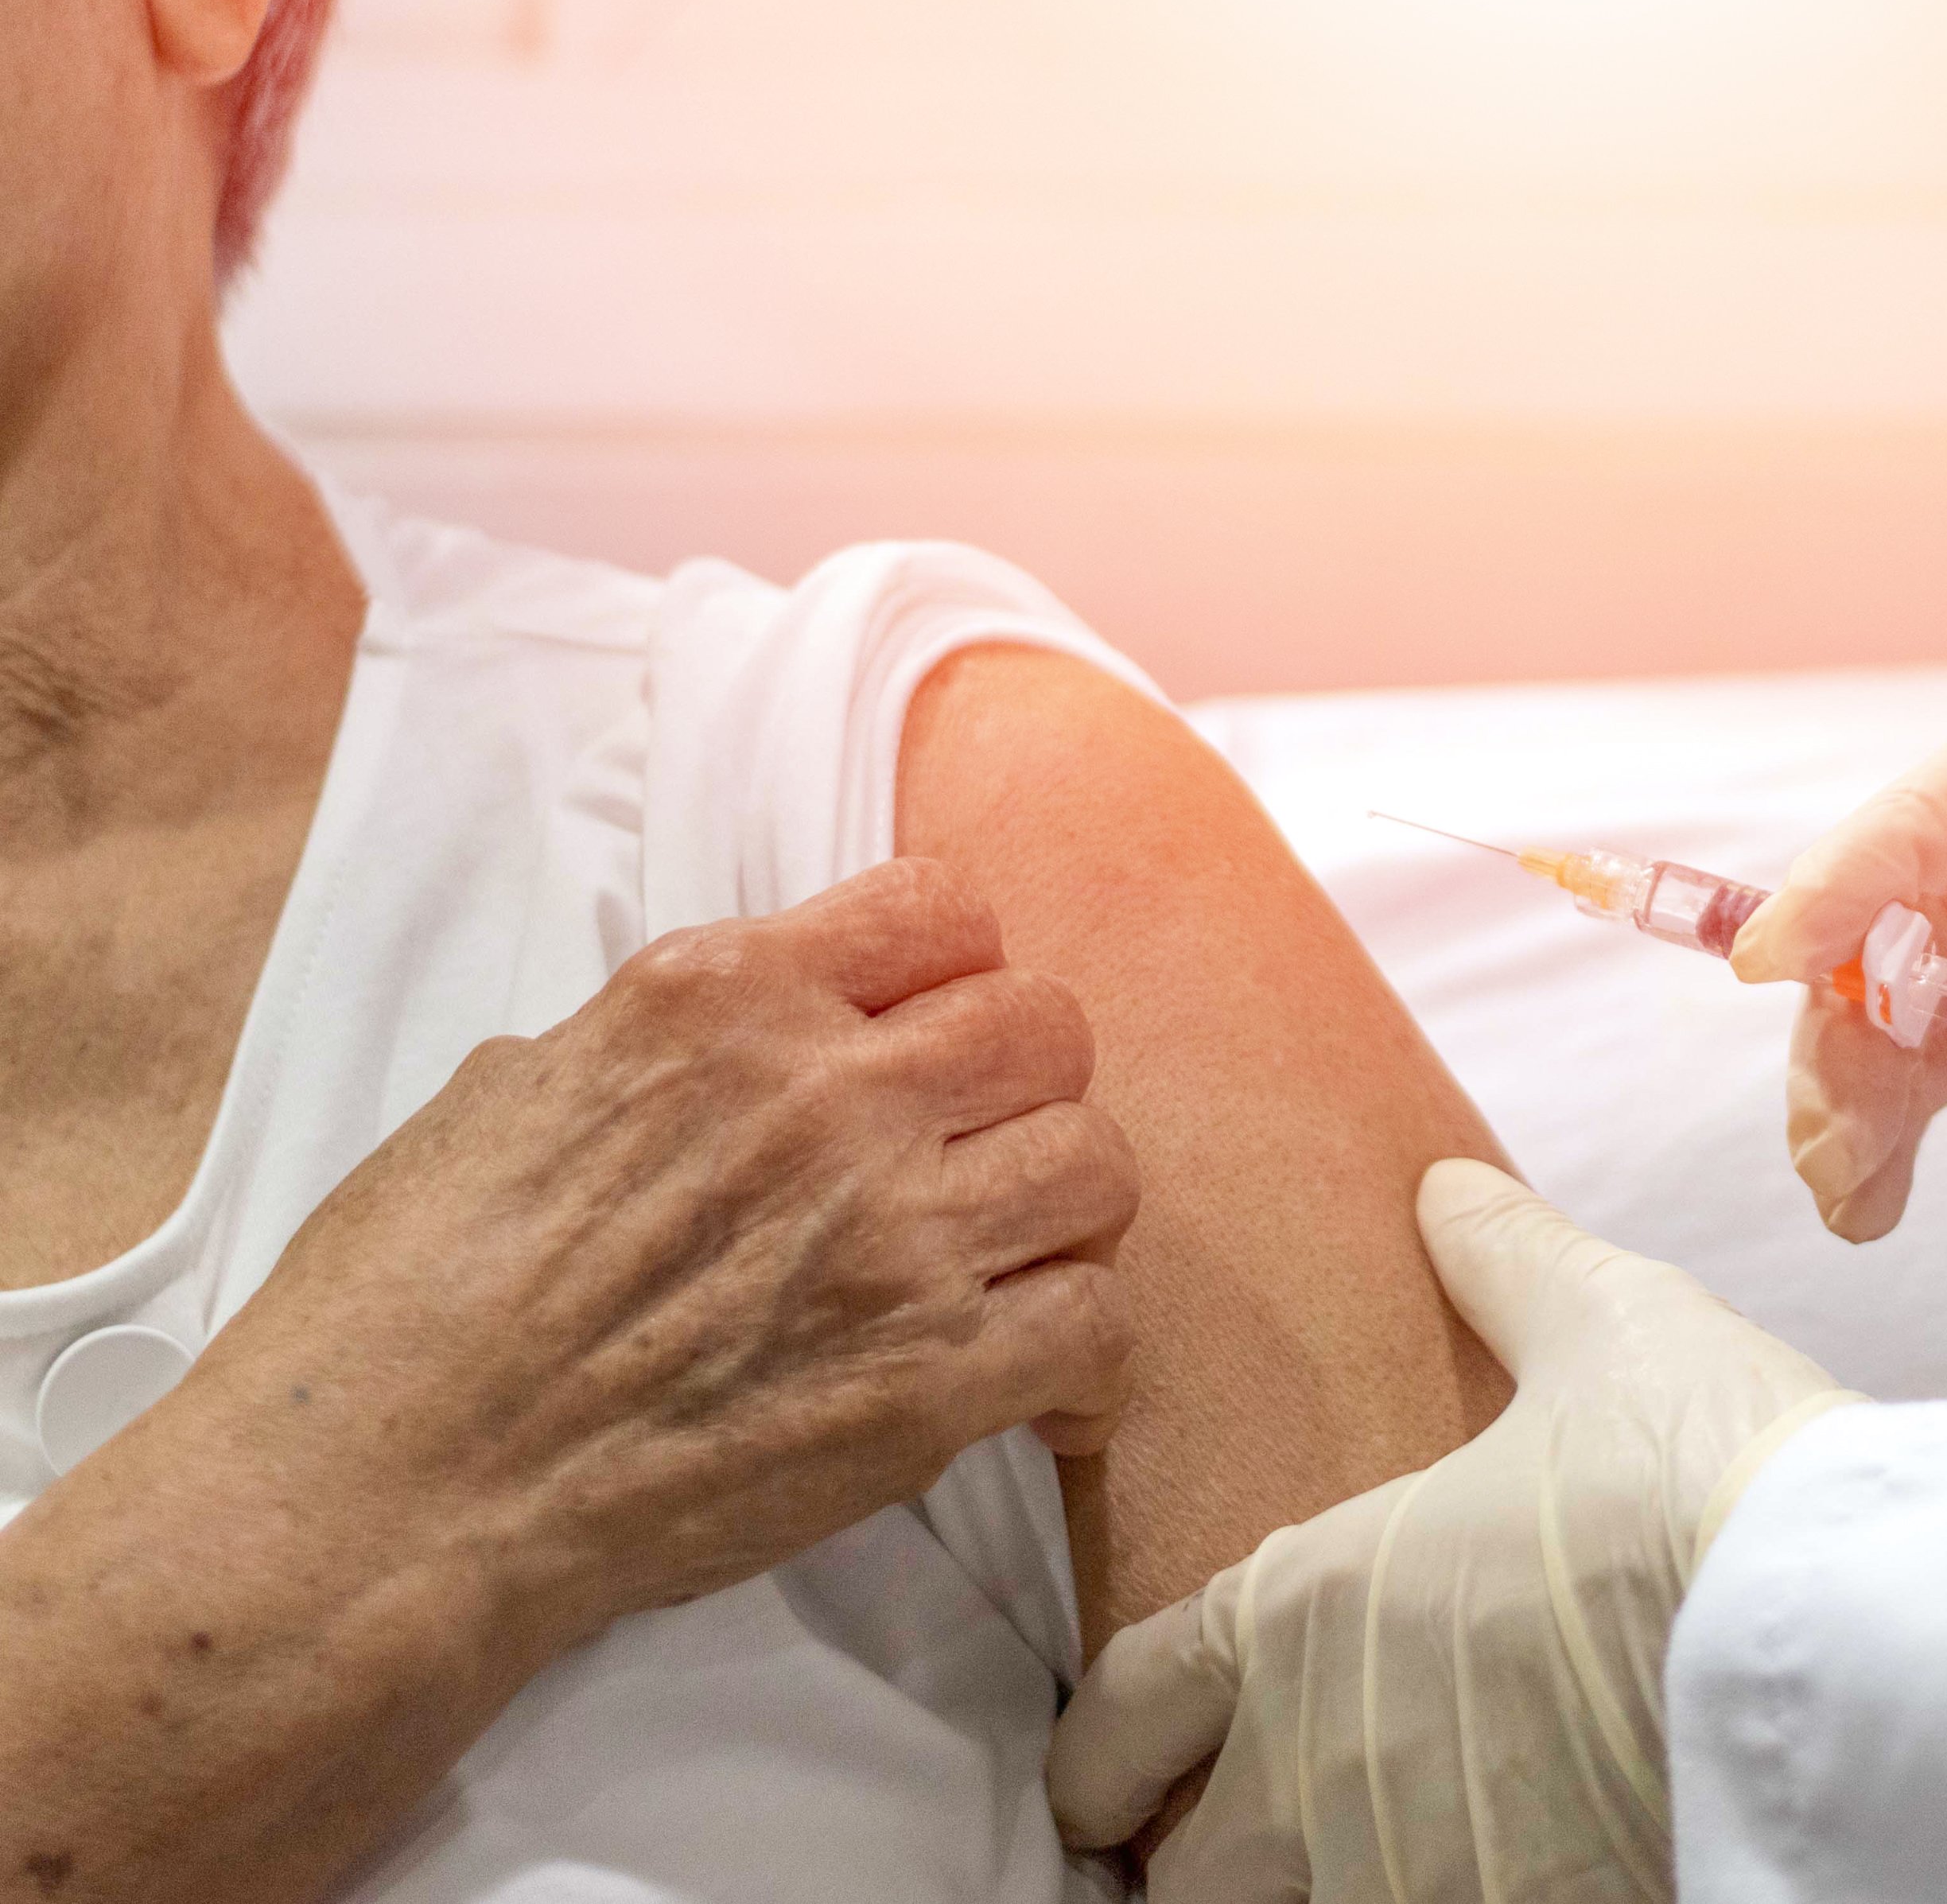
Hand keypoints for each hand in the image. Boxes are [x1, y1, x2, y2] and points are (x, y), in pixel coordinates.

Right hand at [194, 855, 1139, 1629]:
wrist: (390, 1495)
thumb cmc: (407, 1304)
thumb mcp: (510, 1093)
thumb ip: (648, 1051)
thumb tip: (713, 1057)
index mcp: (718, 998)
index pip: (939, 909)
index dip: (956, 974)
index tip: (938, 1035)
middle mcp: (824, 1094)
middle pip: (1047, 1026)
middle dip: (1025, 1089)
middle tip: (981, 1159)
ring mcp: (890, 1238)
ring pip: (1097, 1164)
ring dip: (1065, 1216)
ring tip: (1015, 1267)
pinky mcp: (928, 1382)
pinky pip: (1098, 1327)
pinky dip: (1084, 1364)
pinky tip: (1039, 1390)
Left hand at [1045, 1162, 1854, 1902]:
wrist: (1835, 1633)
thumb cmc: (1697, 1469)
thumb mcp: (1601, 1328)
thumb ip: (1505, 1264)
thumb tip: (1449, 1189)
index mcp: (1311, 1609)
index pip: (1132, 1707)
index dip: (1099, 1750)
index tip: (1101, 1777)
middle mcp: (1328, 1766)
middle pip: (1194, 1875)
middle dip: (1208, 1862)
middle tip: (1246, 1839)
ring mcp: (1417, 1874)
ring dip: (1323, 1892)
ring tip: (1377, 1861)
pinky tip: (1502, 1872)